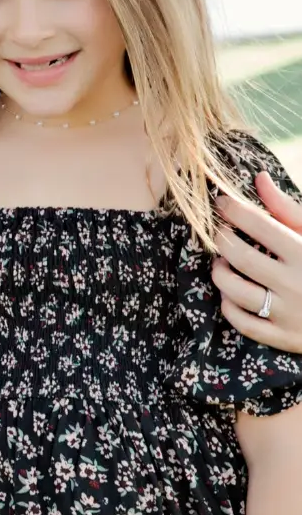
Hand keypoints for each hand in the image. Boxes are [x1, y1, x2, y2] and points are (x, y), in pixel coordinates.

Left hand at [212, 174, 301, 352]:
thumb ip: (287, 208)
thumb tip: (259, 178)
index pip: (259, 225)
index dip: (234, 211)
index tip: (221, 203)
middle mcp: (294, 282)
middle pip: (239, 257)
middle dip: (222, 241)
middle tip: (220, 234)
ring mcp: (287, 313)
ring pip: (234, 291)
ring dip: (220, 274)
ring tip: (222, 263)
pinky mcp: (282, 337)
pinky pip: (242, 323)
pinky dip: (228, 306)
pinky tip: (229, 292)